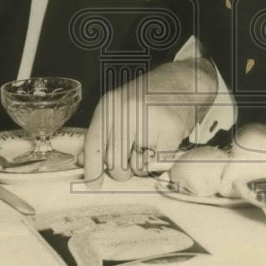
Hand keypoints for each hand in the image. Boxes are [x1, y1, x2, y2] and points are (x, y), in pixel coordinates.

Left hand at [82, 60, 216, 186]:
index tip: (93, 184)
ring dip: (143, 165)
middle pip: (115, 163)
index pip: (94, 142)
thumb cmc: (147, 97)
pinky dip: (160, 160)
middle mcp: (127, 112)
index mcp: (110, 105)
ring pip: (137, 168)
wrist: (182, 81)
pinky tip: (162, 142)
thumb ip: (101, 132)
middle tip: (130, 159)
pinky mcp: (171, 132)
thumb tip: (82, 160)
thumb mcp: (118, 107)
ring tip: (149, 145)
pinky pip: (159, 164)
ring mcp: (150, 121)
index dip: (92, 167)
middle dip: (122, 171)